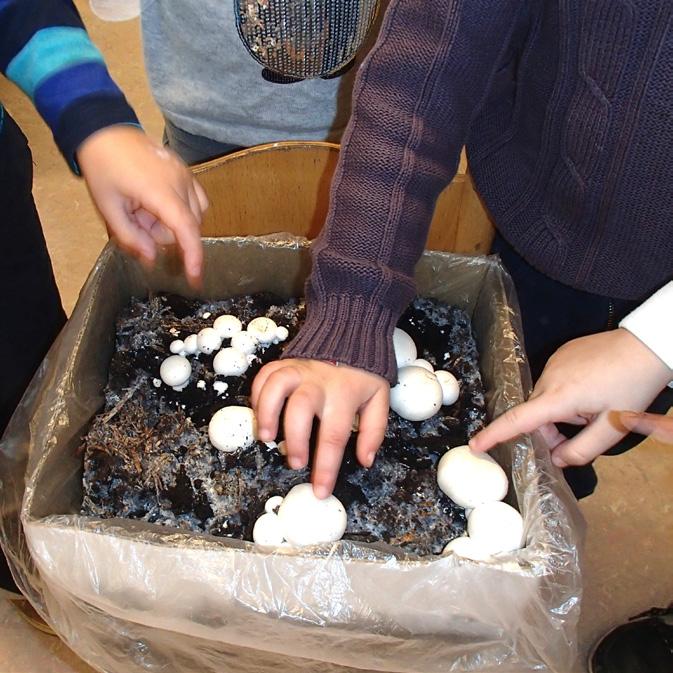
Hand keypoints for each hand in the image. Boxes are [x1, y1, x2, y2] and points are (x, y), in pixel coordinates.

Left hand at [76, 126, 207, 286]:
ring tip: (145, 209)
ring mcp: (186, 175)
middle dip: (162, 233)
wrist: (105, 132)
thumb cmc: (103, 168)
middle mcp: (179, 182)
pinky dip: (182, 211)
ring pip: (192, 217)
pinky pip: (196, 202)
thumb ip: (131, 237)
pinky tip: (160, 205)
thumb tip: (151, 259)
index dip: (193, 256)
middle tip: (136, 219)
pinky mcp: (187, 171)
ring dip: (171, 222)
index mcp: (159, 191)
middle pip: (185, 227)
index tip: (196, 278)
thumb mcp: (108, 208)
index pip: (185, 229)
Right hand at [251, 359, 389, 497]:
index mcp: (346, 394)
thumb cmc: (364, 372)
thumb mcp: (379, 399)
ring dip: (267, 413)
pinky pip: (265, 375)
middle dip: (295, 440)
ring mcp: (300, 368)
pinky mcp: (286, 361)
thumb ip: (374, 431)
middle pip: (301, 409)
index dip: (326, 467)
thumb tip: (365, 460)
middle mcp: (320, 381)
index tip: (320, 490)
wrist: (352, 330)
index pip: (334, 435)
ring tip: (266, 437)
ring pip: (277, 386)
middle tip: (295, 463)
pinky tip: (260, 414)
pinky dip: (257, 395)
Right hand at [469, 329, 672, 466]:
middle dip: (550, 430)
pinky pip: (553, 381)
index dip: (495, 434)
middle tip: (581, 432)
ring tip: (592, 406)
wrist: (646, 345)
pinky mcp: (561, 354)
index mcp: (559, 397)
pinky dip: (564, 393)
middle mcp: (549, 377)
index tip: (476, 444)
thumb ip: (583, 450)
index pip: (518, 419)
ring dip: (559, 411)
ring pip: (545, 398)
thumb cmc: (633, 385)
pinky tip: (591, 388)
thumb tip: (558, 460)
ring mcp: (554, 362)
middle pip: (535, 413)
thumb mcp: (613, 426)